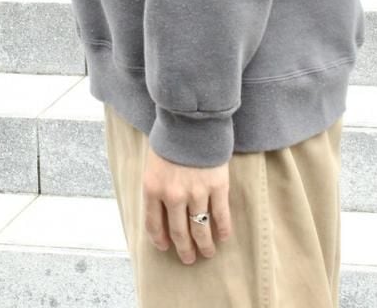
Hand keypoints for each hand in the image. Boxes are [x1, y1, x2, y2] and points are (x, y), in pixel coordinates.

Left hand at [142, 143, 232, 264]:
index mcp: (153, 189)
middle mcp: (173, 196)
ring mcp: (196, 192)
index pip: (153, 224)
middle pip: (178, 232)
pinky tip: (223, 236)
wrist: (192, 118)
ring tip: (207, 253)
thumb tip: (162, 208)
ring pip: (200, 228)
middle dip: (184, 249)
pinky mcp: (217, 186)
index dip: (160, 240)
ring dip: (204, 245)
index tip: (166, 247)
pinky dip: (222, 229)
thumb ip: (156, 186)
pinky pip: (220, 215)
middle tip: (189, 259)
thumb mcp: (153, 162)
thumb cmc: (171, 137)